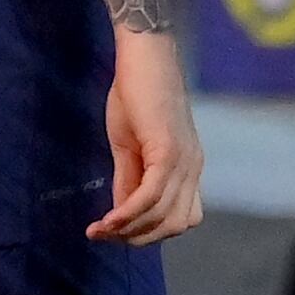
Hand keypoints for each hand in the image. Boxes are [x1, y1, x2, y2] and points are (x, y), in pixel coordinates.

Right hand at [89, 30, 204, 244]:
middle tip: (105, 235)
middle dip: (138, 237)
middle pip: (174, 224)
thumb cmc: (136, 93)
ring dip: (130, 230)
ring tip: (101, 230)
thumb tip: (122, 213)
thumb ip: (130, 179)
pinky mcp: (169, 151)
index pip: (179, 217)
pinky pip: (151, 196)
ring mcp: (185, 161)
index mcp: (188, 167)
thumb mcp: (129, 145)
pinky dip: (129, 213)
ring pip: (163, 216)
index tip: (114, 233)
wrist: (143, 56)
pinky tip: (108, 220)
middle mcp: (193, 168)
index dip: (148, 232)